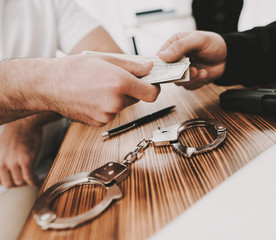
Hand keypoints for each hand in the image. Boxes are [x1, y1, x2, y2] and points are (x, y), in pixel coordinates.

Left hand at [0, 118, 41, 187]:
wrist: (25, 122)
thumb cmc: (17, 131)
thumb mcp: (2, 146)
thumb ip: (2, 158)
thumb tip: (7, 168)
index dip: (8, 182)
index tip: (15, 181)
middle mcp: (2, 161)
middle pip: (8, 183)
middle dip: (17, 184)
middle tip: (25, 181)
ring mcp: (14, 161)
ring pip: (19, 181)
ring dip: (27, 183)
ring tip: (33, 180)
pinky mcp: (26, 160)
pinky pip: (29, 177)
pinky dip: (34, 181)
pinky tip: (37, 180)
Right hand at [35, 54, 160, 126]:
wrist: (48, 85)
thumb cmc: (73, 69)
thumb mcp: (105, 59)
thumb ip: (132, 66)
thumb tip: (149, 69)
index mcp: (119, 84)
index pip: (152, 94)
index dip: (154, 88)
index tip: (151, 84)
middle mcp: (115, 102)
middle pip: (137, 99)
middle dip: (130, 90)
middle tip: (115, 79)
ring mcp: (107, 115)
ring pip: (122, 106)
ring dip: (117, 98)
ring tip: (99, 87)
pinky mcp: (99, 123)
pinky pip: (111, 114)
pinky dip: (107, 106)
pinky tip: (93, 98)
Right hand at [158, 31, 226, 89]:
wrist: (229, 57)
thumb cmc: (214, 44)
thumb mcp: (197, 40)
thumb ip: (180, 46)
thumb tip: (163, 56)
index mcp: (174, 45)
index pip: (160, 57)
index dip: (162, 65)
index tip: (170, 69)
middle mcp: (176, 59)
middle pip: (168, 73)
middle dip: (181, 74)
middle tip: (193, 70)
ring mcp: (183, 70)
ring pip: (178, 82)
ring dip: (192, 79)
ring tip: (202, 71)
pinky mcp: (191, 79)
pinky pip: (189, 87)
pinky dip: (198, 82)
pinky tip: (205, 74)